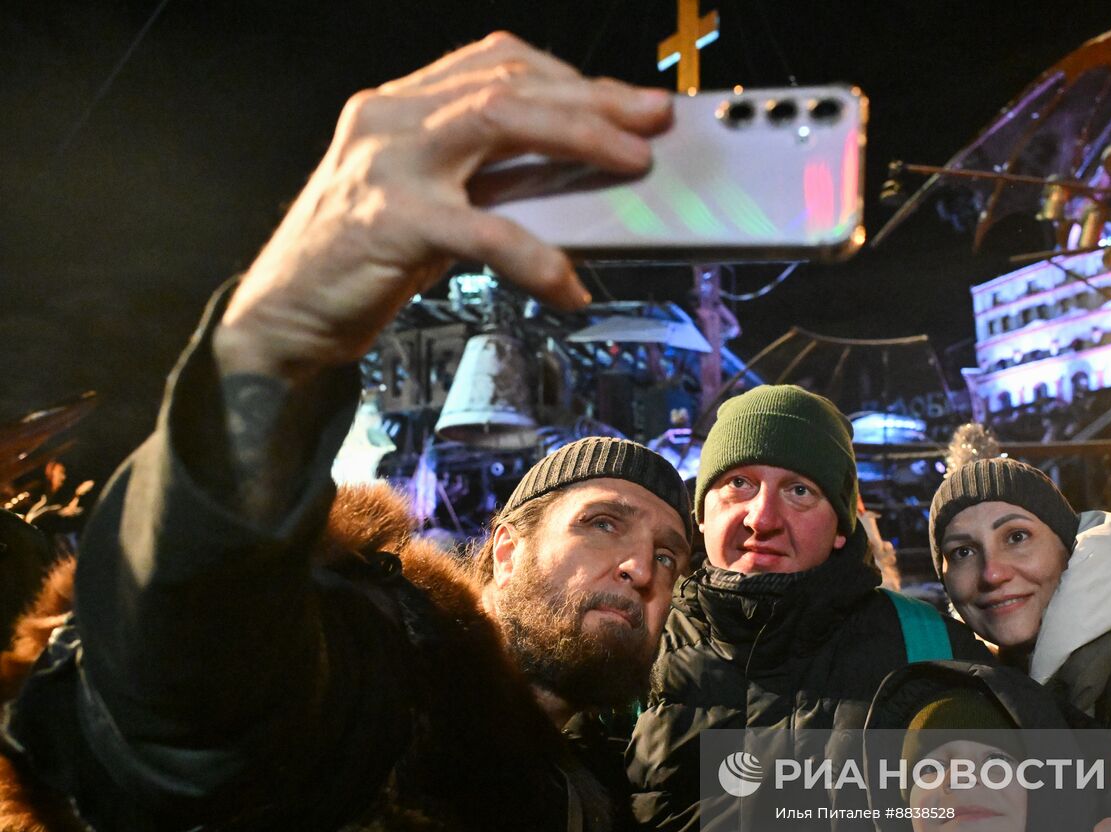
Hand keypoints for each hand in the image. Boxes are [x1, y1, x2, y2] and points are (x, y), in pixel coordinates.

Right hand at [216, 32, 671, 379]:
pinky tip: (569, 286)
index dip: (568, 75)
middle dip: (592, 96)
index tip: (624, 98)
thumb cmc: (359, 259)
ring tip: (633, 163)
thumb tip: (573, 176)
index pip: (494, 61)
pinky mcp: (389, 221)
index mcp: (399, 104)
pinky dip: (536, 258)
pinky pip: (482, 230)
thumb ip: (482, 177)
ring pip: (497, 120)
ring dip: (578, 136)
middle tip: (653, 117)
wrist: (282, 316)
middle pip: (508, 81)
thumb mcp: (424, 199)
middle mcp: (390, 117)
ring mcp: (387, 164)